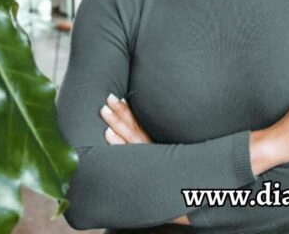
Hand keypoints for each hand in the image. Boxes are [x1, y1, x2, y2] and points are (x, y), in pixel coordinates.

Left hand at [100, 95, 191, 224]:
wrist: (184, 190)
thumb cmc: (173, 173)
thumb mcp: (168, 156)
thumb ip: (156, 143)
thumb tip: (145, 133)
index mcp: (155, 142)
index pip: (141, 122)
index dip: (130, 110)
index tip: (120, 98)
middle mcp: (151, 147)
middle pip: (134, 126)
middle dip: (121, 111)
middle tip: (108, 98)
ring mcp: (146, 157)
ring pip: (129, 135)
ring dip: (116, 122)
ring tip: (104, 110)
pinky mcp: (141, 166)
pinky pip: (127, 153)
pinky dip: (117, 143)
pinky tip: (107, 135)